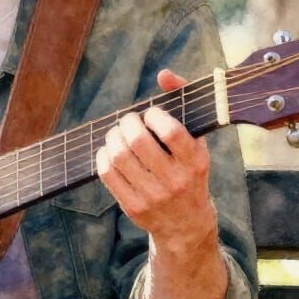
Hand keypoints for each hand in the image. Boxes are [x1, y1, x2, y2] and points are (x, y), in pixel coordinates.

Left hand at [95, 69, 216, 249]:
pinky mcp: (133, 207)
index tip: (150, 114)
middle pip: (138, 142)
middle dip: (127, 123)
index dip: (153, 115)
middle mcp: (175, 181)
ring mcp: (153, 196)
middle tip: (128, 121)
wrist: (186, 224)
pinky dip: (102, 156)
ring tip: (117, 134)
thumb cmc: (189, 172)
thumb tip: (164, 74)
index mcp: (195, 162)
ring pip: (118, 156)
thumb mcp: (196, 143)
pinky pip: (107, 174)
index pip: (170, 132)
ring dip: (112, 137)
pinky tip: (108, 151)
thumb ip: (183, 104)